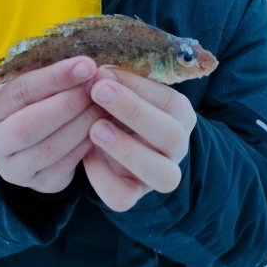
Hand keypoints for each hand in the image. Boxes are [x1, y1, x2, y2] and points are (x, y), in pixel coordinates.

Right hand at [0, 57, 103, 192]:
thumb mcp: (35, 89)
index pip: (20, 90)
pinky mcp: (37, 184)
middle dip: (68, 105)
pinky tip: (101, 130)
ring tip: (104, 107)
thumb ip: (52, 78)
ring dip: (81, 126)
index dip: (55, 77)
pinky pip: (64, 168)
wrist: (27, 145)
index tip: (87, 65)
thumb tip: (87, 65)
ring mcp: (13, 169)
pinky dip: (85, 146)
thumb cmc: (36, 105)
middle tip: (97, 89)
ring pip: (49, 149)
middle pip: (29, 125)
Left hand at [84, 68, 196, 211]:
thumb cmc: (119, 107)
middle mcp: (177, 147)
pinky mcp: (133, 194)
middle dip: (133, 111)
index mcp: (179, 115)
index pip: (170, 101)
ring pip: (162, 175)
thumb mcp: (123, 91)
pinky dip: (102, 178)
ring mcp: (159, 174)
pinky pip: (124, 197)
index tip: (104, 72)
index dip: (137, 86)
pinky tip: (86, 156)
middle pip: (171, 135)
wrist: (119, 143)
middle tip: (98, 91)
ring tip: (95, 128)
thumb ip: (115, 82)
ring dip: (127, 150)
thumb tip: (95, 70)